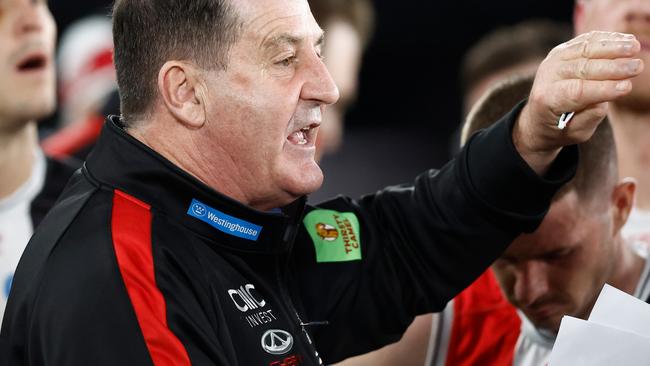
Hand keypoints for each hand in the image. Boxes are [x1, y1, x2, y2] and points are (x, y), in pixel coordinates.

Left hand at [514, 31, 642, 174]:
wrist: (538, 117)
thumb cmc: (561, 128)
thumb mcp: (575, 132)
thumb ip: (590, 117)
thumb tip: (608, 95)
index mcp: (546, 100)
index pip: (577, 91)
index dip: (603, 89)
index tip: (627, 87)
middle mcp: (546, 77)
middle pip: (583, 68)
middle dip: (613, 67)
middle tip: (638, 67)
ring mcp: (552, 61)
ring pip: (584, 50)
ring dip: (612, 47)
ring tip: (635, 47)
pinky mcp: (561, 50)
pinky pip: (585, 41)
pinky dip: (606, 39)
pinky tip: (625, 39)